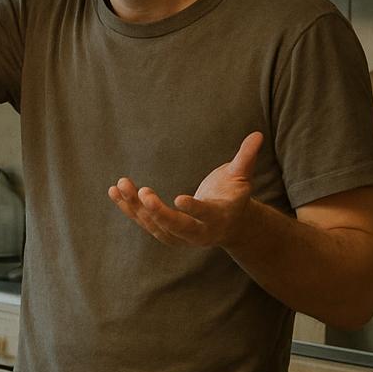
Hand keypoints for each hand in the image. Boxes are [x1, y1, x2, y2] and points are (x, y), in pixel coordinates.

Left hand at [108, 132, 263, 247]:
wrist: (229, 225)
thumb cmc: (234, 195)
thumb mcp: (242, 177)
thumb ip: (246, 158)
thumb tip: (258, 135)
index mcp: (219, 217)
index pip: (206, 215)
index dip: (194, 208)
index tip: (179, 199)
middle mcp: (199, 233)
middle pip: (177, 227)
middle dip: (159, 213)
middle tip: (143, 194)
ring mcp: (180, 236)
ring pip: (155, 226)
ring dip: (136, 207)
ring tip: (120, 185)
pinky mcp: (164, 232)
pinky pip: (143, 222)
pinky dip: (128, 208)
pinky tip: (114, 191)